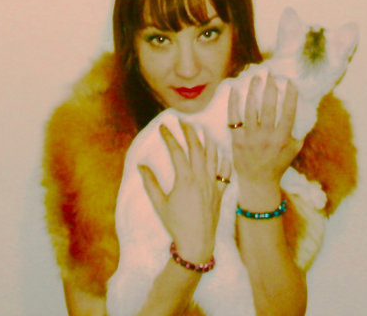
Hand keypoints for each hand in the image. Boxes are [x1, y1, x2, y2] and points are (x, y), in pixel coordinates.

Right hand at [138, 121, 228, 264]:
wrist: (197, 243)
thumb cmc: (176, 225)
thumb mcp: (159, 204)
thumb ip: (150, 183)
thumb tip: (140, 166)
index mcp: (185, 179)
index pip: (176, 151)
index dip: (169, 137)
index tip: (163, 127)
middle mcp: (201, 178)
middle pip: (197, 148)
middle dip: (190, 132)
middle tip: (183, 121)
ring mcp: (213, 184)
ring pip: (213, 156)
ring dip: (208, 141)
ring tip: (203, 130)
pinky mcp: (220, 192)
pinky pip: (225, 173)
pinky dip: (224, 161)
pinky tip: (222, 154)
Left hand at [229, 75, 301, 208]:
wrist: (258, 182)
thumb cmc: (278, 164)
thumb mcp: (293, 149)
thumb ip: (298, 131)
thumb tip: (303, 110)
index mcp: (282, 139)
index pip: (287, 113)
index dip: (290, 96)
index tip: (290, 82)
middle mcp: (266, 137)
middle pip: (268, 107)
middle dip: (270, 88)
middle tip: (270, 74)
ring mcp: (250, 138)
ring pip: (251, 109)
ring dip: (253, 91)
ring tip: (256, 77)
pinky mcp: (236, 140)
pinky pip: (234, 117)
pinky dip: (234, 103)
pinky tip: (235, 89)